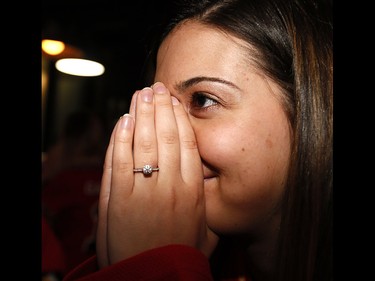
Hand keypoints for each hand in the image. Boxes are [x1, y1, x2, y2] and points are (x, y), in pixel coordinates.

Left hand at [96, 82, 218, 267]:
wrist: (149, 279)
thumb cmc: (178, 257)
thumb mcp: (207, 235)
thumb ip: (210, 208)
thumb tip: (212, 186)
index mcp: (193, 191)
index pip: (187, 143)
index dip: (179, 118)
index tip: (175, 100)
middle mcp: (170, 185)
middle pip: (165, 135)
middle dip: (160, 107)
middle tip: (157, 86)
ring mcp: (142, 190)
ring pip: (142, 142)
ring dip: (141, 114)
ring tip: (141, 93)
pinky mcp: (117, 198)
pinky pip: (119, 160)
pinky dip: (120, 138)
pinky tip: (122, 120)